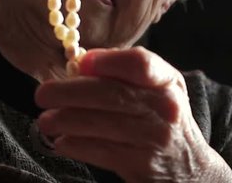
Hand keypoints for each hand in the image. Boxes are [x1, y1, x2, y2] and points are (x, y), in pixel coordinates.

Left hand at [35, 47, 231, 182]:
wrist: (189, 168)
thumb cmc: (161, 118)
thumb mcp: (156, 89)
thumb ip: (123, 72)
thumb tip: (81, 63)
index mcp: (167, 81)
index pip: (140, 64)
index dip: (107, 61)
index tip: (80, 62)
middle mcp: (165, 108)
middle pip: (112, 95)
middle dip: (71, 93)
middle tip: (42, 94)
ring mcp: (154, 138)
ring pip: (102, 125)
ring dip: (67, 120)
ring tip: (44, 120)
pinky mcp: (141, 165)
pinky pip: (101, 152)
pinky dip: (77, 145)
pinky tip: (61, 140)